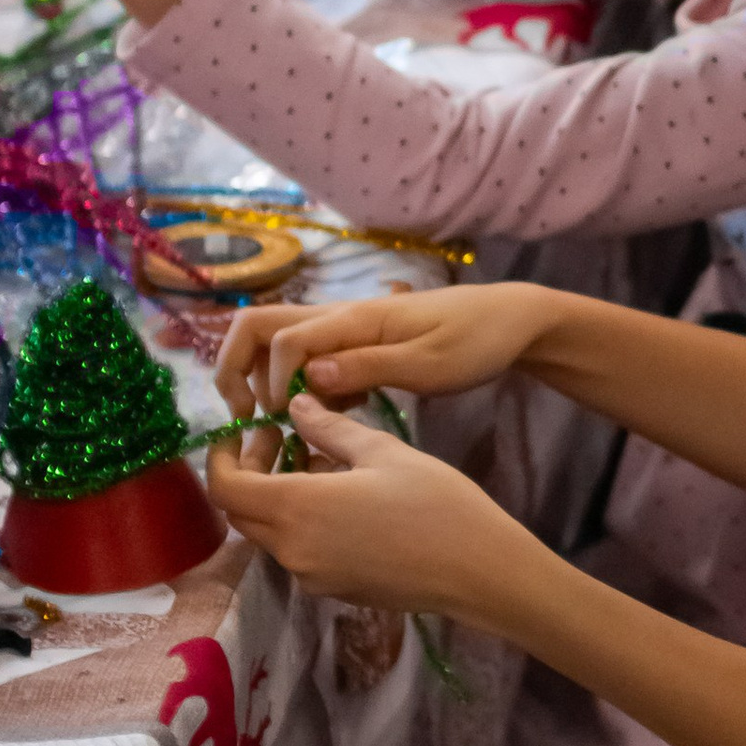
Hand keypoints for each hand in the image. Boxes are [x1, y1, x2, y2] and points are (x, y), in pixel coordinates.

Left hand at [208, 390, 528, 616]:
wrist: (478, 569)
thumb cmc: (434, 502)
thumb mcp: (382, 451)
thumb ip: (328, 429)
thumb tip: (294, 405)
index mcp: (297, 509)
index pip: (226, 487)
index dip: (222, 456)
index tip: (243, 429)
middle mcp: (292, 550)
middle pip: (242, 512)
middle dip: (250, 471)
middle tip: (282, 436)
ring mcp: (310, 576)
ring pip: (269, 532)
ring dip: (276, 495)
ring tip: (317, 459)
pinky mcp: (331, 590)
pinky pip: (296, 550)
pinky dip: (299, 519)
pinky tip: (338, 495)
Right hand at [215, 280, 562, 422]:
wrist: (510, 322)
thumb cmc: (475, 342)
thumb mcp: (429, 364)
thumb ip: (369, 368)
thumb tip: (309, 377)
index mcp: (353, 319)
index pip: (281, 339)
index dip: (269, 382)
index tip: (282, 421)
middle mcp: (338, 318)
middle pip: (257, 327)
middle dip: (236, 370)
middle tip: (248, 419)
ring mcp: (344, 329)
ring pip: (275, 344)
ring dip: (264, 381)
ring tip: (287, 427)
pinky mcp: (355, 345)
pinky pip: (306, 361)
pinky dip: (300, 389)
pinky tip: (329, 419)